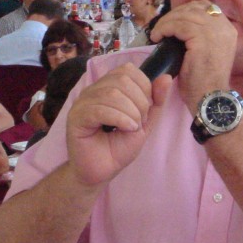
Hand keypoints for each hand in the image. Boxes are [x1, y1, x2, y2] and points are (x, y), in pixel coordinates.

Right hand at [65, 64, 169, 187]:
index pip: (128, 70)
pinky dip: (120, 118)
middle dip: (139, 101)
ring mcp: (82, 102)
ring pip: (112, 94)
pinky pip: (100, 109)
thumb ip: (156, 101)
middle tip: (138, 122)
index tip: (145, 111)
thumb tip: (166, 77)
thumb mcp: (144, 122)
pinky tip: (126, 129)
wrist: (101, 172)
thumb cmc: (119, 148)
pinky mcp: (76, 117)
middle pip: (122, 79)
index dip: (144, 87)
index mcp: (107, 86)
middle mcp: (93, 90)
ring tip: (132, 128)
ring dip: (131, 112)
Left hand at [149, 0, 236, 113]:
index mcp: (228, 29)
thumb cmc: (204, 81)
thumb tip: (180, 24)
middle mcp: (224, 27)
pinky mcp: (202, 38)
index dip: (187, 10)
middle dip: (175, 15)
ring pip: (184, 15)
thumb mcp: (206, 52)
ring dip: (166, 22)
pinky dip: (164, 28)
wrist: (209, 99)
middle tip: (162, 28)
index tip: (173, 22)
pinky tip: (157, 38)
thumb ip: (200, 35)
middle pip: (195, 8)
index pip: (206, 7)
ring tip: (157, 33)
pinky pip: (178, 25)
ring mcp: (215, 31)